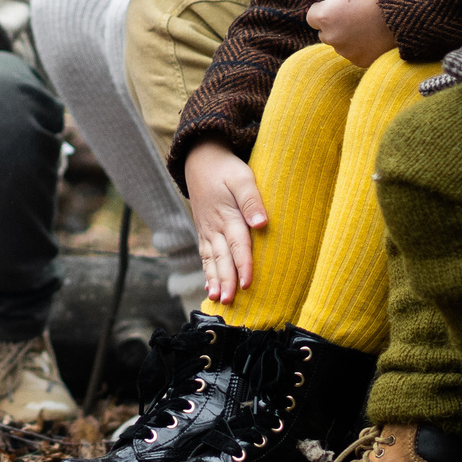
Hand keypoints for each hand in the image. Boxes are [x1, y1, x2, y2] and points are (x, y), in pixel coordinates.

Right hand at [182, 140, 266, 305]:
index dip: (244, 266)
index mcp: (228, 217)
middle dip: (226, 281)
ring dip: (215, 280)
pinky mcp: (203, 231)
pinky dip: (207, 272)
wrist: (200, 160)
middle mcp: (215, 227)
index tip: (247, 284)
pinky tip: (209, 287)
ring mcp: (207, 231)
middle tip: (228, 301)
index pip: (238, 246)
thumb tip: (261, 224)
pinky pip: (204, 256)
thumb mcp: (242, 178)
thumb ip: (252, 200)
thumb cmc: (226, 169)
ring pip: (211, 260)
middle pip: (222, 258)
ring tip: (217, 299)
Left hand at [303, 0, 396, 67]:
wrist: (403, 14)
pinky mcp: (358, 62)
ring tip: (366, 24)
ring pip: (337, 43)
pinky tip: (372, 35)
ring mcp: (344, 52)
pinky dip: (358, 47)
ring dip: (346, 36)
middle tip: (356, 13)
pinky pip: (352, 53)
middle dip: (334, 23)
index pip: (312, 16)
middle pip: (323, 31)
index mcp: (324, 16)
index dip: (325, 9)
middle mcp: (330, 37)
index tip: (341, 5)